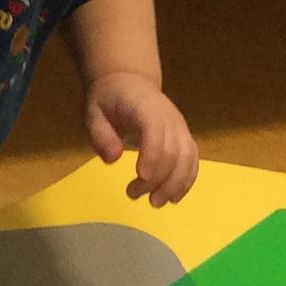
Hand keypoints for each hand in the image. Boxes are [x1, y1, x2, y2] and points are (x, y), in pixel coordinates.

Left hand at [85, 71, 199, 207]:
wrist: (130, 83)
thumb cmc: (109, 100)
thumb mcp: (93, 112)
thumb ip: (100, 134)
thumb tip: (113, 158)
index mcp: (145, 106)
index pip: (155, 130)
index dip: (152, 155)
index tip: (141, 177)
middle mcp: (169, 116)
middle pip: (173, 149)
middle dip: (158, 178)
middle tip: (133, 195)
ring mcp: (180, 127)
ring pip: (188, 157)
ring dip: (175, 184)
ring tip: (155, 203)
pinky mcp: (184, 137)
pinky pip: (192, 160)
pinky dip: (186, 181)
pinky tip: (172, 198)